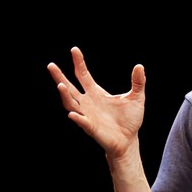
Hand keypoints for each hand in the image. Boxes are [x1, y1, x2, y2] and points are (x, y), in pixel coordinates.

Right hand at [47, 46, 145, 160]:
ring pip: (71, 104)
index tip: (74, 50)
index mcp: (96, 93)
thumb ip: (138, 82)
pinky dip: (77, 118)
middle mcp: (88, 103)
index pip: (83, 75)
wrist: (129, 141)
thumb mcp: (137, 98)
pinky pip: (82, 122)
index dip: (78, 63)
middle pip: (70, 87)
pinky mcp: (91, 128)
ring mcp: (87, 115)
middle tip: (51, 65)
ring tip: (60, 85)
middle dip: (60, 77)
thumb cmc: (130, 120)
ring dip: (65, 95)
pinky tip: (72, 113)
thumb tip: (139, 66)